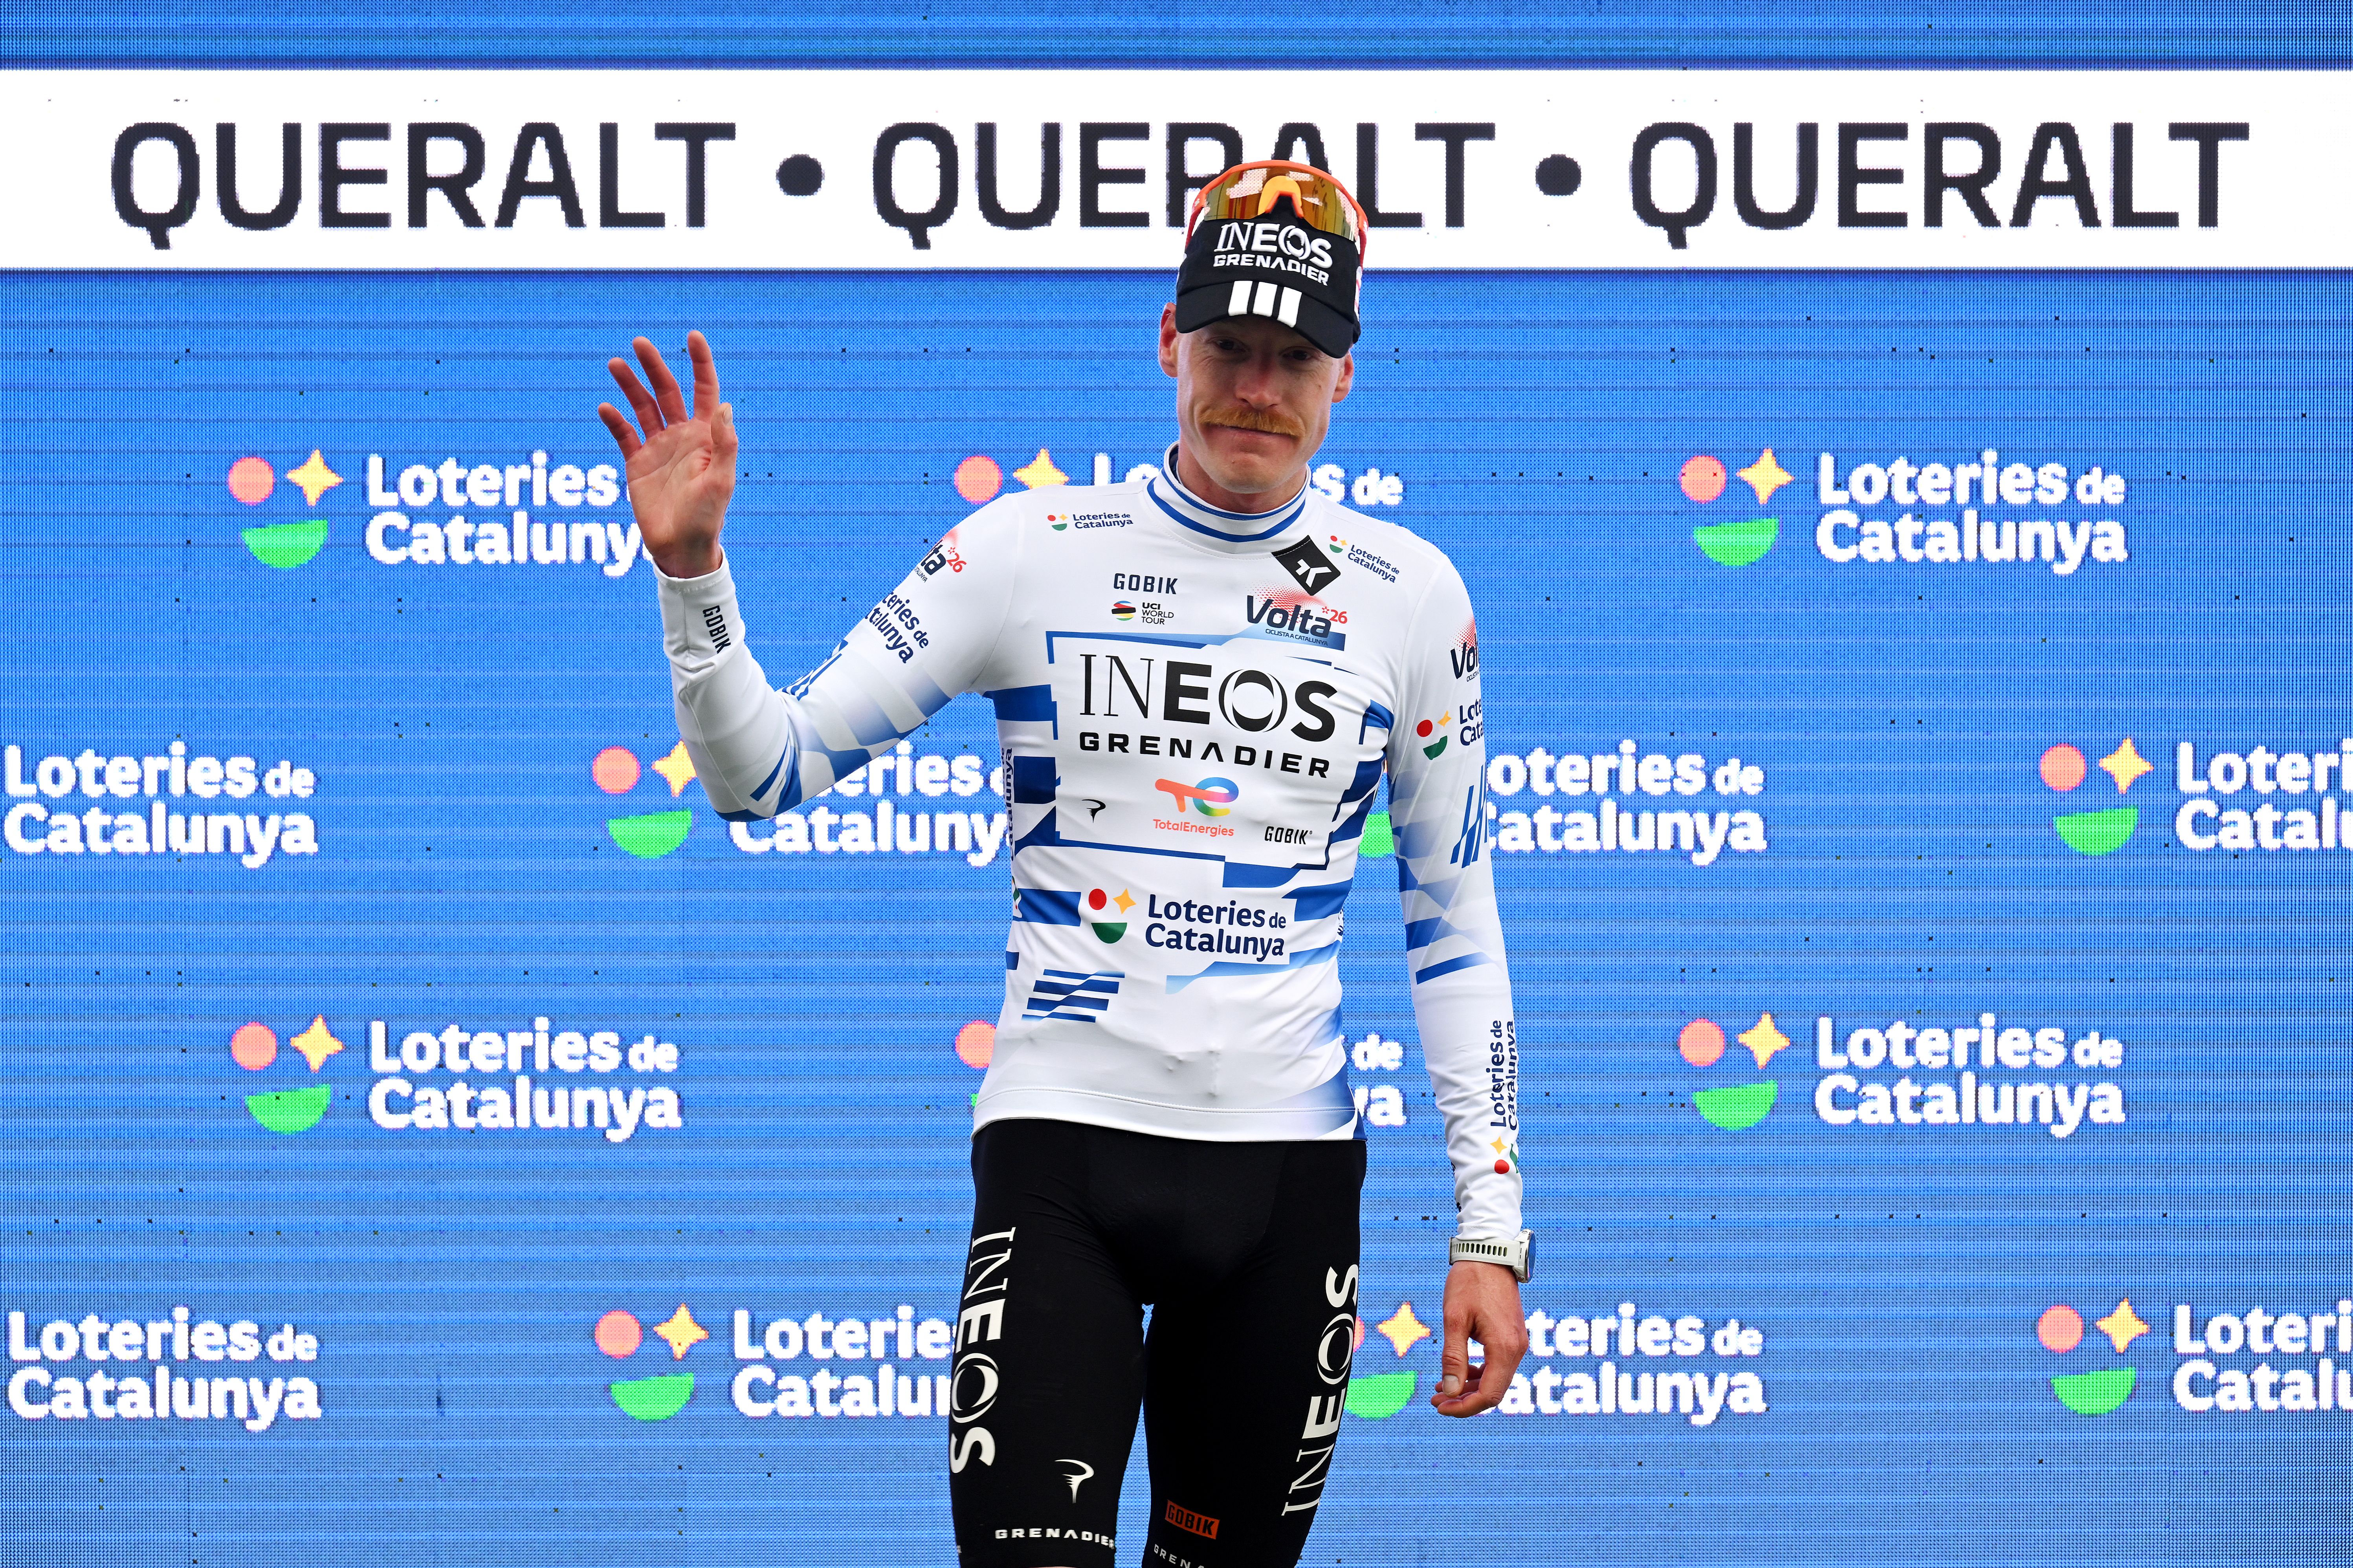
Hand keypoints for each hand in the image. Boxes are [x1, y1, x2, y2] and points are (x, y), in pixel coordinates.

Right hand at [596, 330, 736, 578]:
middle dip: (655, 366)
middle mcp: (682, 435)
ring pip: (643, 406)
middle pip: (668, 391)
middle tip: (639, 342)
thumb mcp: (722, 480)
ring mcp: (658, 447)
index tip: (692, 336)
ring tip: (615, 363)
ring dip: (630, 385)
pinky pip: (623, 434)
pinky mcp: (637, 463)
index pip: (704, 390)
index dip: (700, 362)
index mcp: (706, 436)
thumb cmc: (707, 517)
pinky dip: (614, 420)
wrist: (682, 547)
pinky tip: (605, 408)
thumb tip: (724, 405)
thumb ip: (724, 443)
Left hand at [1430, 1261, 1525, 1417]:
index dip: (1464, 1407)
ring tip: (1440, 1387)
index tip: (1440, 1407)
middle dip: (1464, 1400)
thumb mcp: (1454, 1319)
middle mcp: (1516, 1349)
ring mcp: (1516, 1343)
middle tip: (1435, 1400)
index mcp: (1504, 1348)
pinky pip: (1496, 1365)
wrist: (1490, 1254)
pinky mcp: (1511, 1336)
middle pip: (1493, 1391)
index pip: (1489, 1395)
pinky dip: (1477, 1373)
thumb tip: (1449, 1392)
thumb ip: (1453, 1357)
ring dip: (1469, 1387)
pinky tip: (1457, 1371)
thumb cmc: (1470, 1282)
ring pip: (1495, 1379)